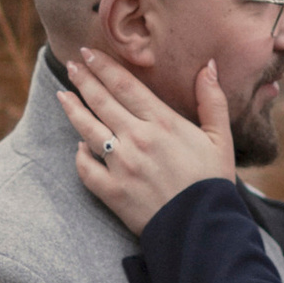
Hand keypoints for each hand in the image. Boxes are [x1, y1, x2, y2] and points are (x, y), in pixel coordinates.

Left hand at [56, 45, 237, 235]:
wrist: (202, 229)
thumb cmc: (213, 182)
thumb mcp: (220, 138)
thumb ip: (212, 100)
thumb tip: (209, 66)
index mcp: (162, 122)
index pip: (124, 85)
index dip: (103, 67)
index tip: (88, 53)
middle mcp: (137, 139)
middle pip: (101, 101)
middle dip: (83, 79)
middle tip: (72, 64)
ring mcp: (121, 165)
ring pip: (87, 130)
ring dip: (72, 110)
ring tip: (62, 95)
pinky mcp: (112, 191)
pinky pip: (86, 168)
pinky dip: (80, 155)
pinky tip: (79, 146)